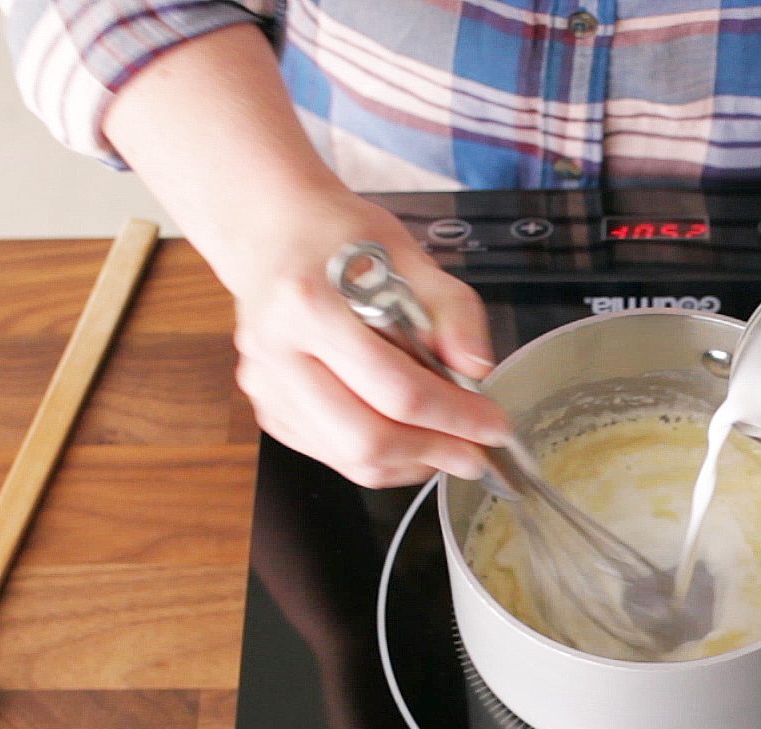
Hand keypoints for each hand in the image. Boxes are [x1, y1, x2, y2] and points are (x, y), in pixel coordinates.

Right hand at [223, 186, 510, 486]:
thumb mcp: (409, 255)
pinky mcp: (268, 409)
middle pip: (365, 439)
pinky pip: (332, 456)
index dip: (455, 417)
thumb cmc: (341, 239)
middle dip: (434, 453)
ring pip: (348, 459)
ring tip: (449, 447)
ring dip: (410, 463)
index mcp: (310, 305)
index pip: (396, 389)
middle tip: (477, 454)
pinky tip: (409, 439)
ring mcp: (266, 387)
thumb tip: (477, 370)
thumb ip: (452, 310)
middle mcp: (276, 354)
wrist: (273, 232)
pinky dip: (380, 460)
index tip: (495, 427)